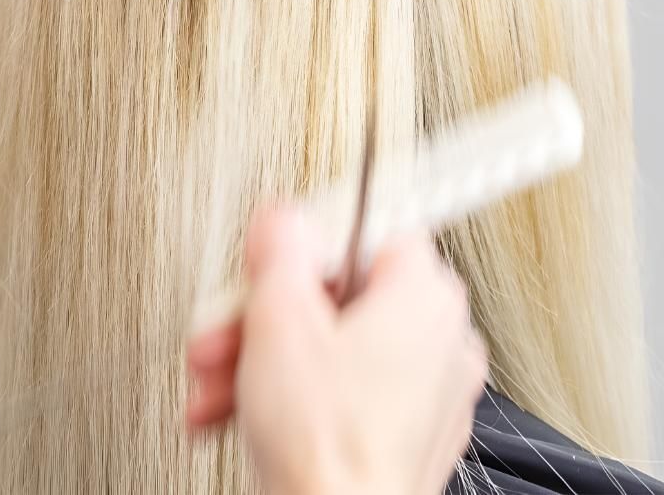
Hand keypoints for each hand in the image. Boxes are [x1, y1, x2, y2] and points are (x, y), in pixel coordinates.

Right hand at [186, 208, 486, 494]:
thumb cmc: (327, 445)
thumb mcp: (280, 317)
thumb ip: (280, 247)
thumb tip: (283, 218)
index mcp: (427, 294)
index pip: (361, 228)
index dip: (297, 248)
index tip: (261, 267)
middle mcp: (444, 339)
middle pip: (336, 296)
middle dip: (262, 318)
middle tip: (224, 339)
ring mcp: (431, 394)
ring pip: (332, 348)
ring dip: (263, 362)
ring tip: (219, 389)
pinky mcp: (408, 437)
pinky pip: (345, 394)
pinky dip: (296, 399)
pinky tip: (243, 414)